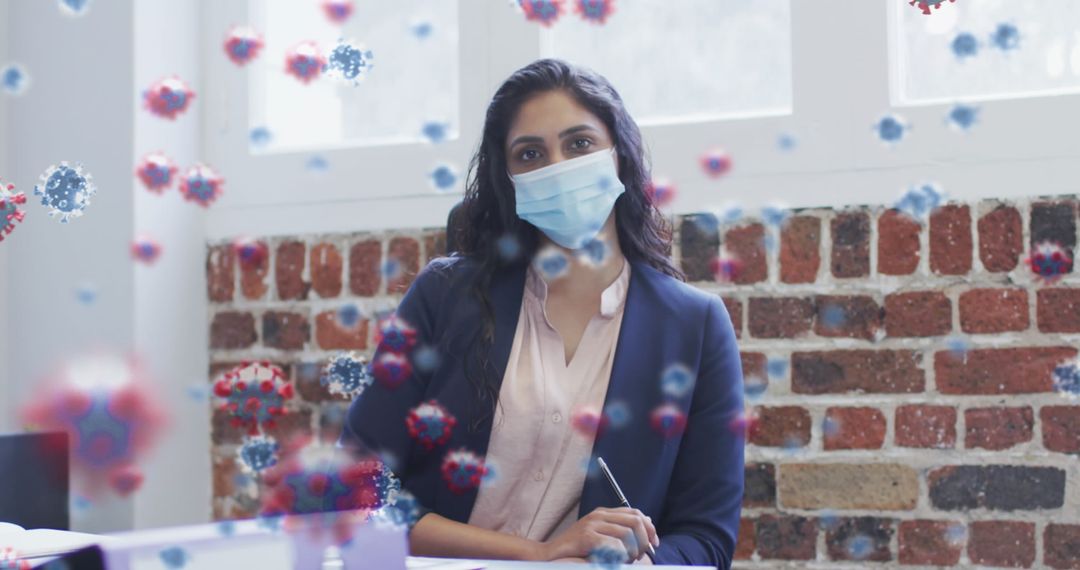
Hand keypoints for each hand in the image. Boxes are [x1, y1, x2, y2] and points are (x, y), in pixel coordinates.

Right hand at [538, 507, 658, 562]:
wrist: (549, 555)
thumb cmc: (576, 549)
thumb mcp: (601, 536)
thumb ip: (621, 529)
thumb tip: (647, 521)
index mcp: (604, 513)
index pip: (636, 514)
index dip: (649, 528)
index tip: (654, 544)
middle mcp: (599, 515)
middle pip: (635, 522)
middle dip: (643, 541)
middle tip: (639, 556)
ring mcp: (592, 524)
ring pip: (627, 534)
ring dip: (632, 552)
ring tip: (626, 561)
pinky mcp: (586, 537)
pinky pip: (614, 544)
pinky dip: (619, 555)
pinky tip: (615, 561)